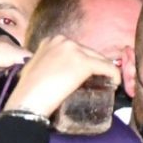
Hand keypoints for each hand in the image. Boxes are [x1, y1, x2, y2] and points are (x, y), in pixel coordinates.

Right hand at [4, 35, 119, 118]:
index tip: (86, 75)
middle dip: (95, 66)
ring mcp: (74, 50)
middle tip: (98, 80)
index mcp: (51, 40)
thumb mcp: (35, 67)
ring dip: (104, 70)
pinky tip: (115, 83)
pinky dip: (113, 75)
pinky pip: (106, 67)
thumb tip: (54, 72)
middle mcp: (64, 40)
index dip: (83, 62)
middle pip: (88, 52)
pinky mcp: (84, 63)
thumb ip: (46, 63)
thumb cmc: (28, 91)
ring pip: (99, 59)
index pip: (76, 49)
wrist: (27, 101)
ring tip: (107, 82)